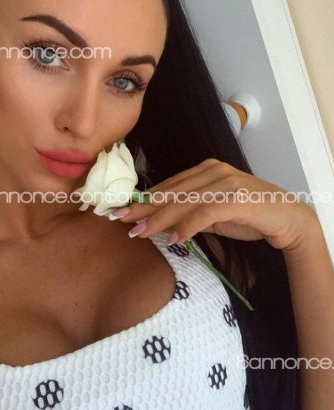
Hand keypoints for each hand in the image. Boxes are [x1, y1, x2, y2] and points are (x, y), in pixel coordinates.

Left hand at [114, 158, 319, 251]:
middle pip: (172, 192)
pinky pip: (205, 212)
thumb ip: (189, 214)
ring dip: (160, 219)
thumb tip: (160, 224)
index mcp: (206, 169)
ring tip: (141, 233)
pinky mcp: (236, 198)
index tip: (123, 211)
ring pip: (184, 201)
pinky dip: (188, 226)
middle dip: (144, 208)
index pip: (169, 186)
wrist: (288, 218)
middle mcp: (214, 171)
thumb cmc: (250, 215)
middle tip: (121, 220)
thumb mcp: (214, 215)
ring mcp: (225, 182)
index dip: (144, 200)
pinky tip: (175, 239)